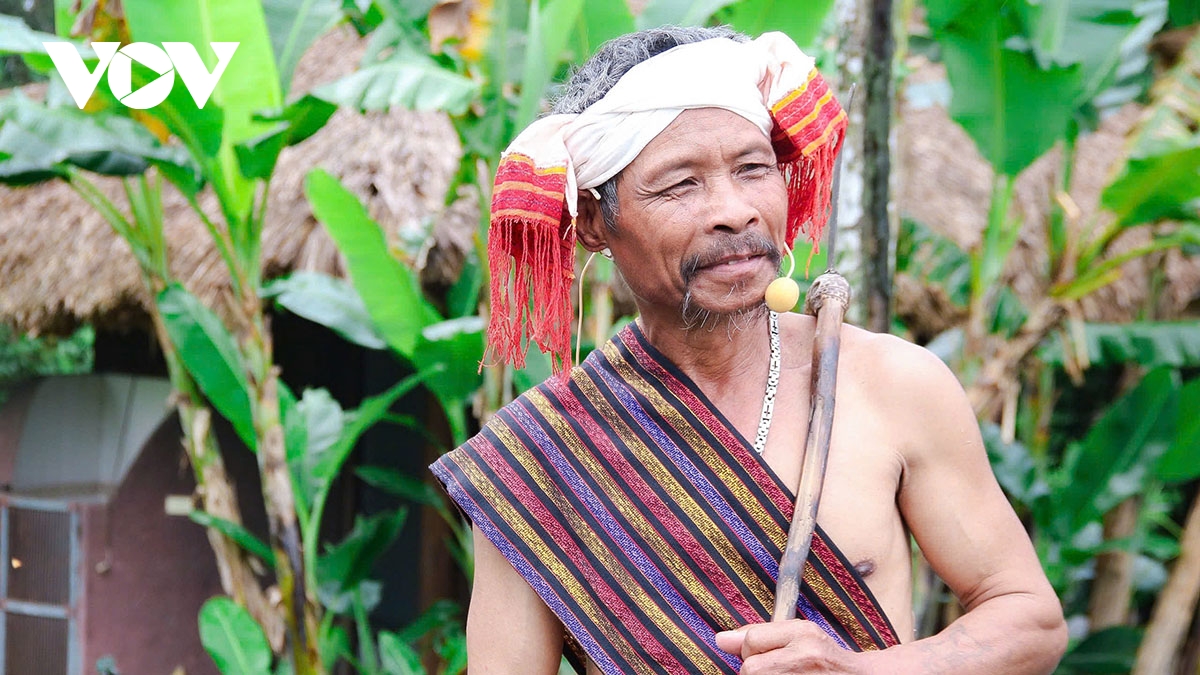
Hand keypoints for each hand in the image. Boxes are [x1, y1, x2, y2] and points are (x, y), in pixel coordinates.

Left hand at [715, 620, 864, 673]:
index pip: (752, 641)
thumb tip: (719, 639)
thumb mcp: (799, 633)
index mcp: (803, 636)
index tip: (770, 652)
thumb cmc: (824, 655)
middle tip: (780, 668)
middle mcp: (803, 658)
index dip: (754, 648)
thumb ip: (760, 632)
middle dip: (757, 668)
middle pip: (750, 668)